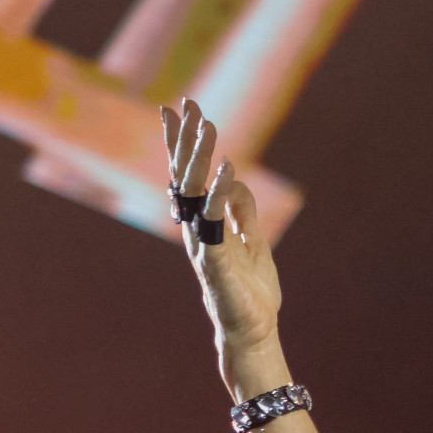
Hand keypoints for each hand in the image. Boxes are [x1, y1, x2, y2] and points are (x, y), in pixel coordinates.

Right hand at [163, 100, 281, 363]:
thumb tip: (237, 180)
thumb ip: (243, 211)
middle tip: (187, 102)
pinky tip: (230, 168)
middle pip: (185, 176)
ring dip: (201, 157)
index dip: (182, 141)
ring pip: (195, 194)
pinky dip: (222, 194)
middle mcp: (197, 229)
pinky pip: (216, 222)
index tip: (178, 106)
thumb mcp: (253, 240)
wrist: (252, 329)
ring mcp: (204, 244)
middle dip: (185, 139)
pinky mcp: (216, 261)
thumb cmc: (250, 289)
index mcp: (204, 222)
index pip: (188, 174)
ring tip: (208, 125)